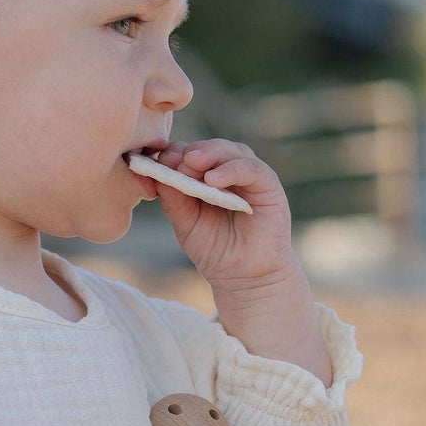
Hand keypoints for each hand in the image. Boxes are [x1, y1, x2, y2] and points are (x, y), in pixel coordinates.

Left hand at [150, 138, 295, 287]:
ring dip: (210, 154)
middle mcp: (229, 171)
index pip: (190, 153)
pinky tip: (214, 180)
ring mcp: (250, 176)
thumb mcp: (185, 222)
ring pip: (232, 151)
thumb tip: (156, 174)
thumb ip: (173, 198)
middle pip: (210, 147)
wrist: (243, 277)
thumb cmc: (214, 248)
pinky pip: (251, 169)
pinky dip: (231, 170)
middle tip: (175, 160)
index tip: (160, 161)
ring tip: (192, 165)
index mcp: (207, 175)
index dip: (174, 153)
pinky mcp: (269, 185)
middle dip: (191, 151)